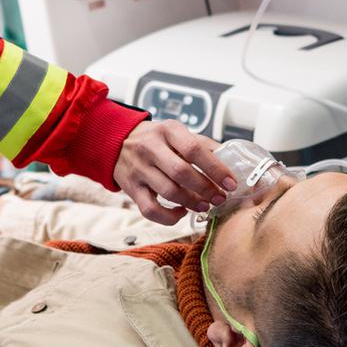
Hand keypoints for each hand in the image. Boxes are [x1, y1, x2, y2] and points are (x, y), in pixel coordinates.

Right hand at [113, 120, 236, 222]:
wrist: (115, 141)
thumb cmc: (155, 139)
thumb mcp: (177, 133)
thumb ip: (202, 145)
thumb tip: (230, 162)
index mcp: (169, 130)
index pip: (194, 149)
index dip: (216, 168)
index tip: (231, 183)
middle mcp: (151, 147)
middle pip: (182, 172)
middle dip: (206, 189)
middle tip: (220, 198)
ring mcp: (139, 169)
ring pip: (168, 192)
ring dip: (192, 203)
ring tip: (205, 206)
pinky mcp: (131, 188)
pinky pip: (150, 209)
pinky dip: (169, 216)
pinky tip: (181, 212)